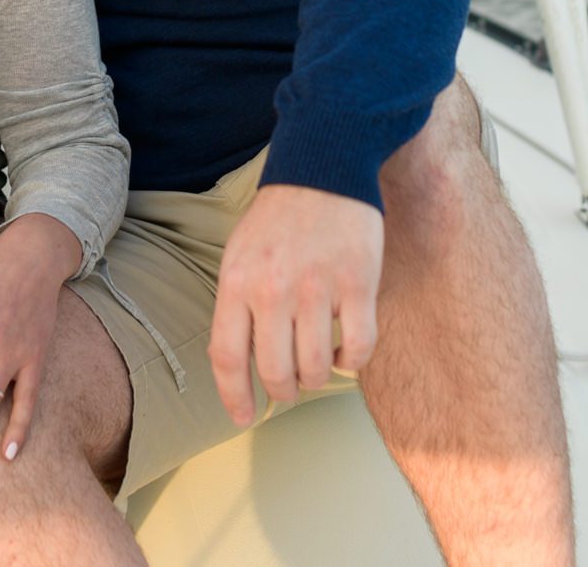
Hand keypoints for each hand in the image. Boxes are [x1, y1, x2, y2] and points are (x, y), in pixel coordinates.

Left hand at [208, 183, 383, 426]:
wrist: (323, 169)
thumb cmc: (278, 220)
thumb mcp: (239, 256)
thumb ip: (236, 306)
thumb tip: (238, 363)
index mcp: (237, 283)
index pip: (228, 358)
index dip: (234, 397)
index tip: (243, 418)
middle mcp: (274, 290)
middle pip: (276, 372)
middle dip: (283, 390)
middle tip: (289, 387)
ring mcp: (318, 288)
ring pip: (316, 368)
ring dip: (316, 377)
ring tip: (317, 363)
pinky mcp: (358, 284)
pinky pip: (358, 348)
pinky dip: (352, 361)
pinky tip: (346, 351)